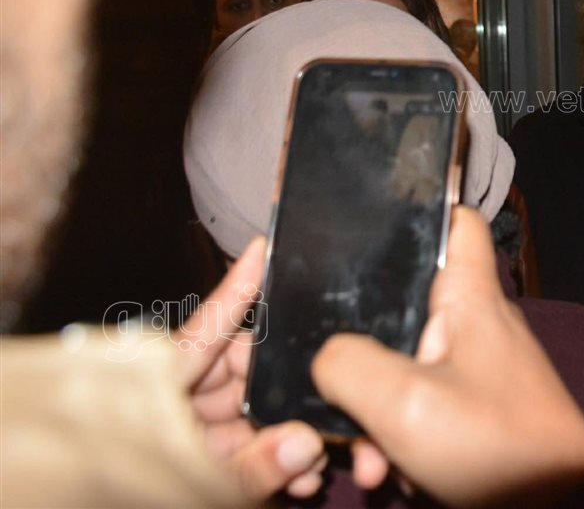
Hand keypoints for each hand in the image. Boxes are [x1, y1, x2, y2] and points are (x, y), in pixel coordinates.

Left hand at [178, 237, 327, 499]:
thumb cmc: (109, 496)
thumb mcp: (190, 484)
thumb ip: (249, 467)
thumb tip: (307, 444)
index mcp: (158, 387)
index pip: (207, 326)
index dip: (238, 288)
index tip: (263, 249)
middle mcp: (176, 400)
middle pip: (246, 376)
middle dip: (291, 398)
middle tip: (323, 420)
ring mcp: (188, 431)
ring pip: (255, 418)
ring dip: (292, 441)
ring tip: (316, 468)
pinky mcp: (202, 462)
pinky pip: (248, 451)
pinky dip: (277, 464)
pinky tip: (303, 480)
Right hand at [312, 207, 583, 507]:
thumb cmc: (494, 447)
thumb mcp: (404, 404)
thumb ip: (349, 366)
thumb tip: (325, 356)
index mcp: (472, 300)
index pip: (456, 224)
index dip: (417, 214)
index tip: (367, 225)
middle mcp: (479, 327)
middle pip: (408, 310)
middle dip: (364, 355)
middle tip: (338, 397)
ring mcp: (483, 372)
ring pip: (410, 370)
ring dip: (378, 413)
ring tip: (369, 460)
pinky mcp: (482, 413)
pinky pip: (428, 408)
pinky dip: (404, 437)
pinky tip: (392, 475)